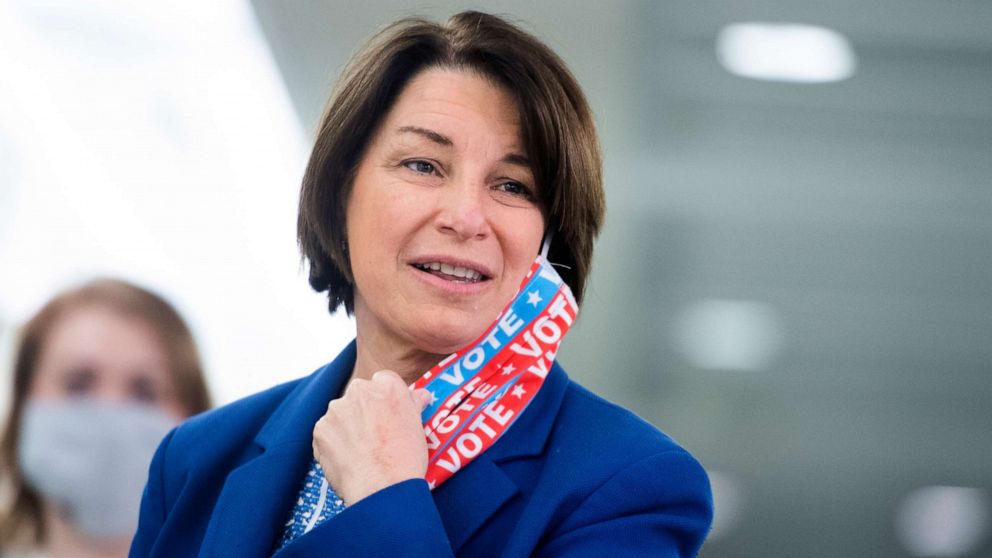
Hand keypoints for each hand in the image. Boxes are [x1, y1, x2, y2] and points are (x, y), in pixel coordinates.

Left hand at [312, 370, 432, 504]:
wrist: (381, 490)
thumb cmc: (405, 460)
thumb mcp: (418, 427)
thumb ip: (413, 404)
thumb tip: (420, 394)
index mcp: (387, 386)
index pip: (383, 381)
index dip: (385, 400)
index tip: (387, 415)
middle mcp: (360, 390)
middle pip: (360, 395)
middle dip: (365, 411)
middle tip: (375, 436)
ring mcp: (336, 409)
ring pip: (342, 413)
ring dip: (348, 426)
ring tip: (361, 452)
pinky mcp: (320, 429)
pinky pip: (327, 432)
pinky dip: (335, 443)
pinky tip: (348, 458)